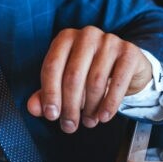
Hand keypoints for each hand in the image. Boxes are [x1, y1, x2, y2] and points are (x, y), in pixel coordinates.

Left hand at [27, 25, 152, 132]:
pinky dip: (109, 104)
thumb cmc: (90, 72)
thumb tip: (33, 108)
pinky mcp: (129, 52)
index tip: (52, 115)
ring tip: (88, 122)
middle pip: (73, 75)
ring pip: (95, 81)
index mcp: (65, 38)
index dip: (50, 93)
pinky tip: (103, 117)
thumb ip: (48, 93)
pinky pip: (118, 82)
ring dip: (90, 108)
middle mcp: (86, 35)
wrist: (126, 66)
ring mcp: (109, 41)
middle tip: (69, 126)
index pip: (52, 66)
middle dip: (70, 105)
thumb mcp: (66, 82)